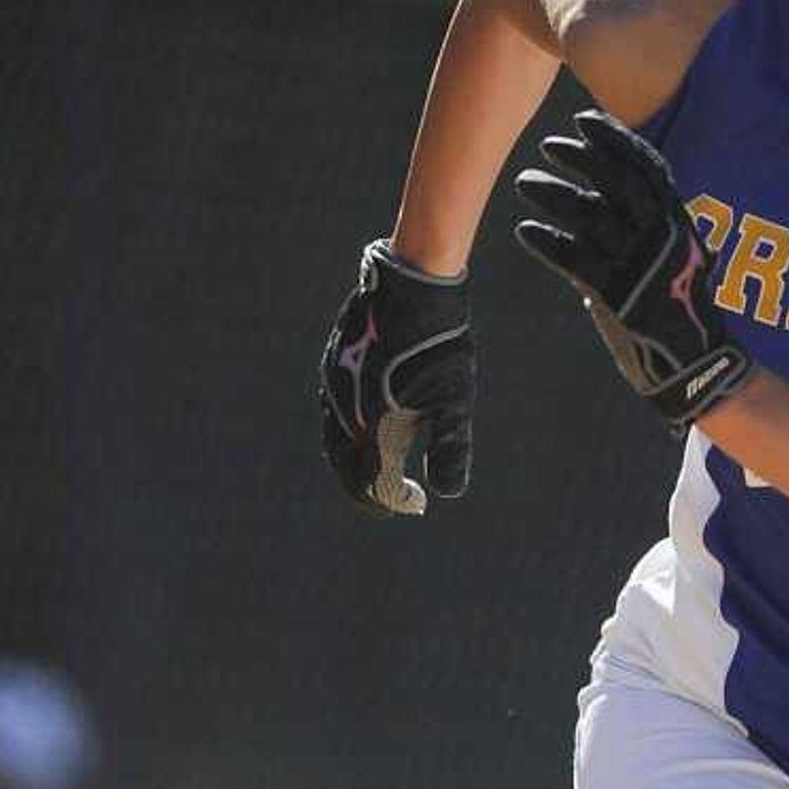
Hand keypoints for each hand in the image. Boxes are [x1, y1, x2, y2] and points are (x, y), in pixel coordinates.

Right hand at [319, 240, 474, 516]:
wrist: (414, 283)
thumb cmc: (439, 343)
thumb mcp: (453, 398)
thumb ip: (449, 446)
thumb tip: (450, 493)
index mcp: (371, 423)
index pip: (374, 480)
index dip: (394, 499)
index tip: (416, 505)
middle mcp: (344, 408)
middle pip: (347, 465)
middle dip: (366, 487)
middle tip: (388, 501)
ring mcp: (335, 383)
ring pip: (337, 437)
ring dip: (354, 460)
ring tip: (375, 471)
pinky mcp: (336, 362)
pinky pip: (334, 409)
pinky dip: (348, 432)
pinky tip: (365, 428)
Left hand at [514, 109, 754, 433]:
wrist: (695, 365)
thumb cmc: (681, 310)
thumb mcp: (677, 258)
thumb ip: (645, 228)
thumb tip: (601, 202)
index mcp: (679, 222)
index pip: (648, 167)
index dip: (617, 140)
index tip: (587, 120)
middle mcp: (661, 237)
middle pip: (617, 183)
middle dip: (583, 158)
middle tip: (550, 145)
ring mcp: (639, 265)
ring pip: (590, 216)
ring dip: (554, 194)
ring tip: (524, 182)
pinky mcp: (617, 296)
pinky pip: (573, 260)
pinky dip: (547, 242)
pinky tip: (524, 231)